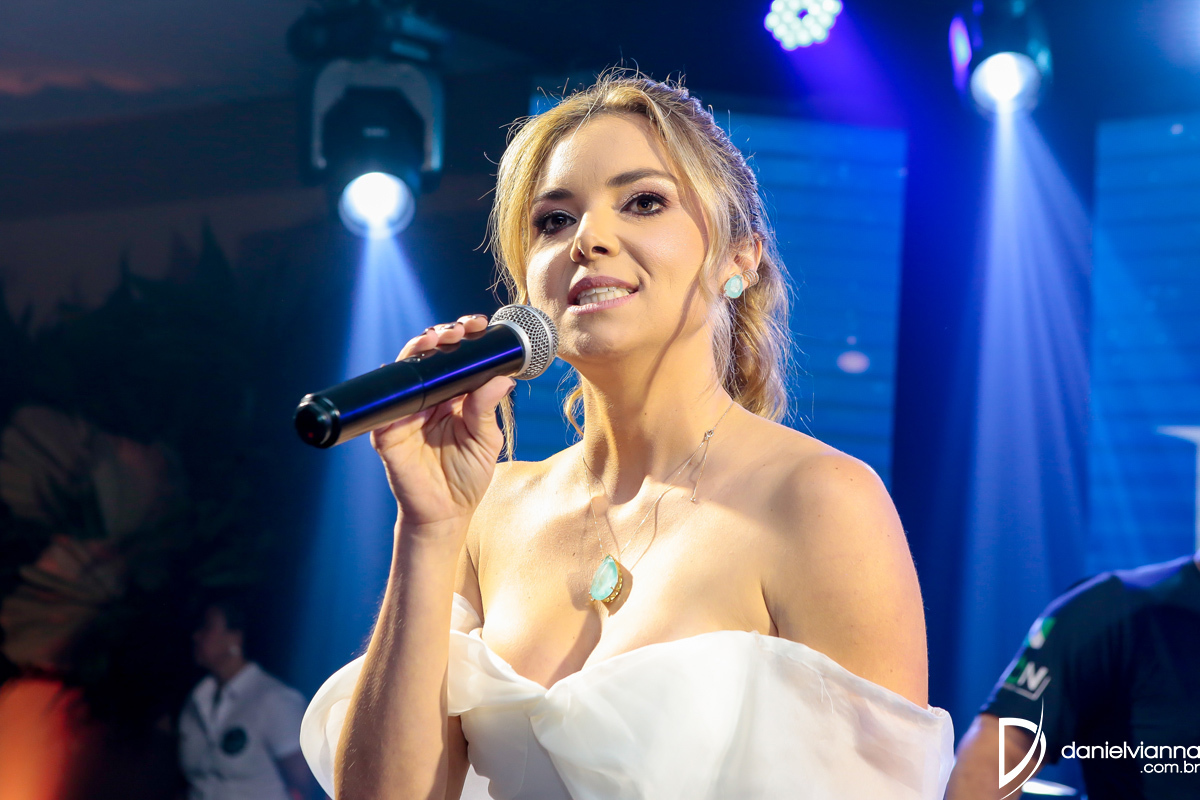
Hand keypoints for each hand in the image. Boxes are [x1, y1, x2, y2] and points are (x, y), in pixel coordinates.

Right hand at [370, 314, 514, 536]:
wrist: (446, 513)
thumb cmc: (467, 477)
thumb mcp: (485, 440)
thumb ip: (487, 409)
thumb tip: (503, 378)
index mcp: (454, 397)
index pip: (457, 359)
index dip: (465, 338)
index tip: (479, 325)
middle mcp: (429, 398)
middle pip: (430, 355)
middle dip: (442, 335)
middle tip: (457, 330)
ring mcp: (406, 411)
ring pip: (407, 369)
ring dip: (418, 349)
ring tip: (434, 339)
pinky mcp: (387, 430)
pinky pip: (386, 403)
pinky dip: (393, 384)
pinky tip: (404, 370)